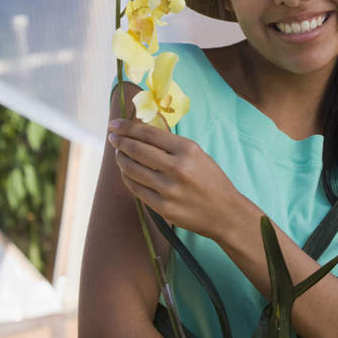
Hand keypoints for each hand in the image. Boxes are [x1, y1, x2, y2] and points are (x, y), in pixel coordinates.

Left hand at [108, 118, 239, 239]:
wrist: (225, 213)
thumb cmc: (211, 179)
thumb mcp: (197, 154)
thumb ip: (171, 144)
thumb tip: (143, 131)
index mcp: (187, 150)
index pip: (149, 134)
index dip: (128, 127)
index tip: (115, 124)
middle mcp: (177, 168)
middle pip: (137, 150)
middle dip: (120, 141)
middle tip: (112, 137)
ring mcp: (169, 189)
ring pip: (133, 170)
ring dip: (121, 159)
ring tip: (118, 154)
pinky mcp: (163, 208)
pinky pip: (137, 189)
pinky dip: (128, 178)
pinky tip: (126, 172)